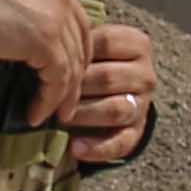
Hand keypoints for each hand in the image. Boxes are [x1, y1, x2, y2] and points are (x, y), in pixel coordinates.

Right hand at [0, 0, 91, 122]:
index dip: (73, 51)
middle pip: (81, 45)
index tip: (65, 73)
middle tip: (64, 101)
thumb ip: (21, 5)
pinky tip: (35, 113)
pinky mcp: (45, 42)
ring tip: (51, 115)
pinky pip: (57, 79)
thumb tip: (21, 32)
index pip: (76, 21)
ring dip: (62, 96)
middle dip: (75, 77)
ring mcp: (56, 18)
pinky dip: (48, 101)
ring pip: (72, 66)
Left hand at [62, 19, 154, 167]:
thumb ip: (76, 43)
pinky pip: (120, 142)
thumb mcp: (89, 47)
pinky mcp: (137, 132)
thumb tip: (45, 44)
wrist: (110, 97)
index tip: (52, 59)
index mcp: (137, 45)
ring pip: (115, 109)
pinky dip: (97, 148)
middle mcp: (145, 74)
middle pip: (108, 78)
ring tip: (59, 119)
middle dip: (76, 88)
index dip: (76, 52)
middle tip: (49, 93)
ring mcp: (143, 104)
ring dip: (84, 115)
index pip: (106, 42)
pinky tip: (75, 148)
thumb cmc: (93, 65)